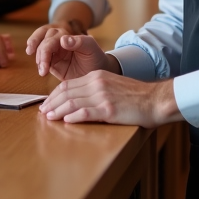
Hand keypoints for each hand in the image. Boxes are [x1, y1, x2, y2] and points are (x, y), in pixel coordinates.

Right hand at [26, 31, 113, 79]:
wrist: (97, 72)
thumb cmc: (95, 56)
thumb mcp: (91, 47)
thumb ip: (79, 41)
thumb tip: (63, 40)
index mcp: (66, 35)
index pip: (52, 37)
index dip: (46, 44)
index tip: (44, 54)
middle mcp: (58, 42)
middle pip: (43, 43)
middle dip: (41, 54)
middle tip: (43, 67)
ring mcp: (54, 53)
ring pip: (40, 52)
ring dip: (39, 60)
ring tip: (43, 72)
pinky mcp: (53, 64)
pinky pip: (42, 63)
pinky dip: (40, 66)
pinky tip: (42, 72)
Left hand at [39, 71, 180, 127]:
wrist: (155, 100)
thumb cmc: (135, 97)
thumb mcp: (112, 86)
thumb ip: (95, 90)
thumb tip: (77, 102)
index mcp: (97, 76)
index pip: (68, 85)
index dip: (54, 95)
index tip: (47, 104)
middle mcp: (97, 83)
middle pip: (66, 92)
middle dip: (51, 103)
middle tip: (43, 112)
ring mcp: (103, 96)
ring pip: (72, 102)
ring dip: (58, 110)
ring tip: (49, 118)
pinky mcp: (109, 109)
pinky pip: (85, 112)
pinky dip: (73, 117)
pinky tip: (66, 122)